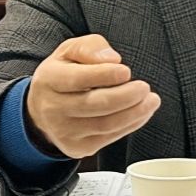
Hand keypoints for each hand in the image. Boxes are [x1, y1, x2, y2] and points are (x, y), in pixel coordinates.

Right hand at [25, 34, 160, 158]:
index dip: (104, 75)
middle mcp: (52, 108)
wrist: (44, 108)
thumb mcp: (70, 50)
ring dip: (134, 113)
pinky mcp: (77, 147)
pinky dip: (130, 125)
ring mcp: (64, 131)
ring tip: (151, 100)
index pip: (77, 79)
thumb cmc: (64, 73)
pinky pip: (109, 138)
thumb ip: (90, 48)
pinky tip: (142, 113)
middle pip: (94, 105)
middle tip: (144, 87)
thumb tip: (111, 59)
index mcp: (49, 80)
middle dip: (125, 96)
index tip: (126, 71)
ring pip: (105, 124)